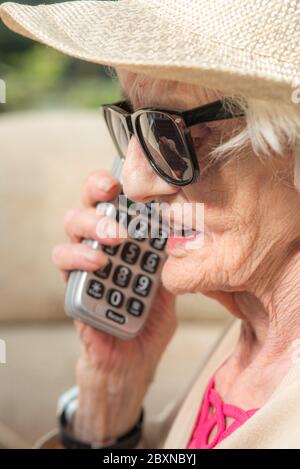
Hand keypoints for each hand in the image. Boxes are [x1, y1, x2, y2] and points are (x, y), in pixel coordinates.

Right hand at [52, 170, 176, 441]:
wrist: (137, 357)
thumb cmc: (151, 316)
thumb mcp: (171, 282)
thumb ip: (173, 259)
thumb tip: (189, 229)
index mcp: (122, 241)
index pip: (111, 205)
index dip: (112, 185)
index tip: (123, 178)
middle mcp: (99, 249)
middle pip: (85, 210)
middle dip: (98, 201)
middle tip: (116, 204)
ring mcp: (84, 269)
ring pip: (69, 234)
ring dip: (90, 230)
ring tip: (112, 240)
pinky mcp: (74, 291)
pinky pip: (66, 270)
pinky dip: (80, 262)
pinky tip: (99, 266)